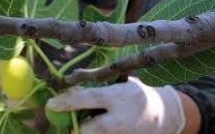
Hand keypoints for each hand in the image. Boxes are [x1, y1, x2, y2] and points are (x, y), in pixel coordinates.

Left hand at [46, 77, 185, 133]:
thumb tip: (67, 89)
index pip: (88, 99)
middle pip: (88, 129)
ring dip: (87, 131)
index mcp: (117, 97)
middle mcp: (119, 119)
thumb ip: (95, 88)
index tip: (51, 104)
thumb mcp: (119, 85)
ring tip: (92, 122)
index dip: (67, 102)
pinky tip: (100, 127)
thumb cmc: (135, 95)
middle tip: (69, 122)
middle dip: (76, 127)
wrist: (163, 115)